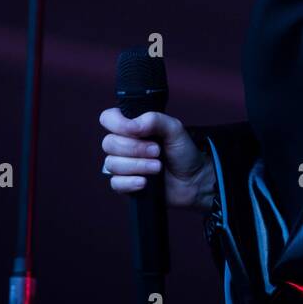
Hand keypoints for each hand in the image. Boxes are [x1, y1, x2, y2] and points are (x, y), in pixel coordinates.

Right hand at [98, 108, 215, 210]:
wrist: (194, 180)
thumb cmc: (183, 153)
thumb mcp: (175, 129)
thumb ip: (154, 120)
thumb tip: (131, 125)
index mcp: (132, 127)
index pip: (108, 118)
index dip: (118, 124)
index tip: (137, 131)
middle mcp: (124, 145)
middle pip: (109, 143)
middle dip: (135, 148)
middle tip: (157, 151)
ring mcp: (123, 165)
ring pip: (112, 164)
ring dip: (137, 165)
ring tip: (158, 167)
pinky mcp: (125, 184)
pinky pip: (115, 183)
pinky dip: (131, 182)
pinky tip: (145, 182)